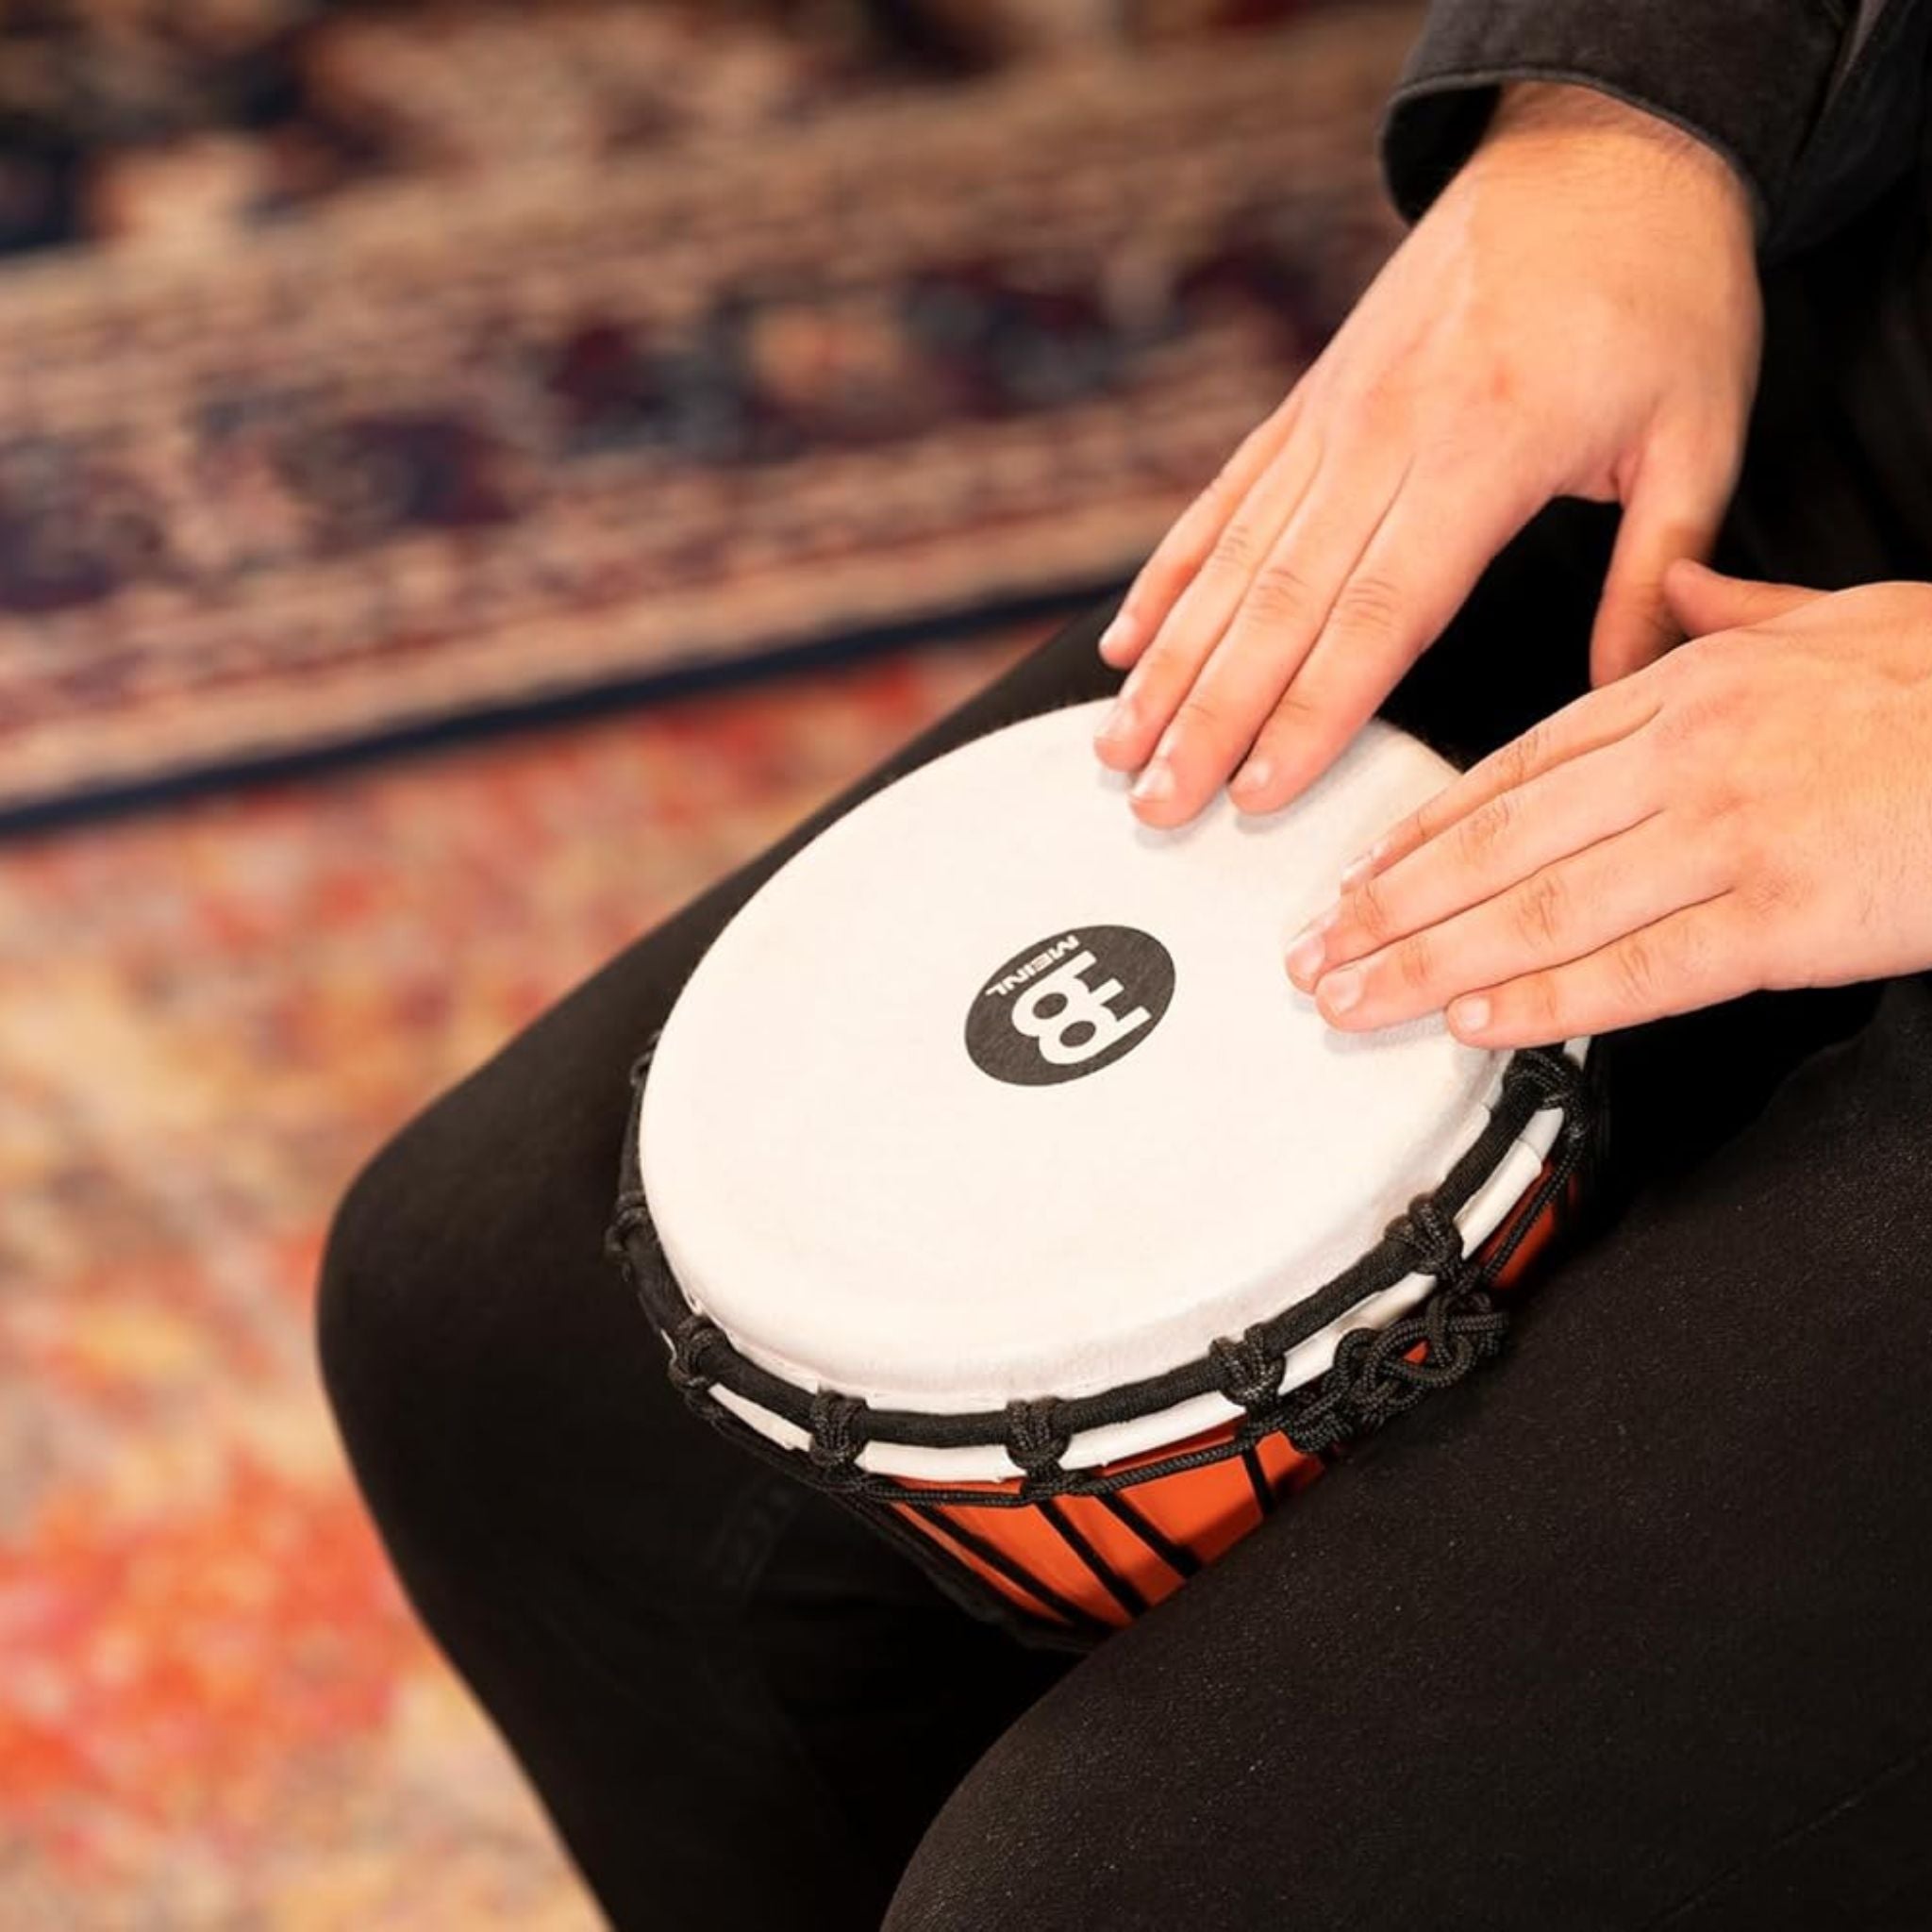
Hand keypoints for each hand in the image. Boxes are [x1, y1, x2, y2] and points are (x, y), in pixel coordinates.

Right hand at [1091, 82, 1760, 828]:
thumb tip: (1623, 694)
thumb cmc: (1658, 287)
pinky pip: (1222, 501)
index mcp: (1483, 450)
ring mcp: (1332, 418)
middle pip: (1278, 605)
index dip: (1307, 713)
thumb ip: (1661, 573)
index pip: (1377, 613)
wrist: (1598, 150)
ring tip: (1116, 744)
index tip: (1257, 790)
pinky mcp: (1308, 404)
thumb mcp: (1704, 431)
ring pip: (1231, 561)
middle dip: (1207, 717)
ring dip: (1168, 664)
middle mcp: (1385, 435)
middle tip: (1155, 802)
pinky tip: (1126, 641)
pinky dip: (1167, 575)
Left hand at [1284, 563, 1931, 1044]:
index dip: (1422, 831)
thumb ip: (1739, 609)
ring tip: (1354, 998)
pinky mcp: (1785, 918)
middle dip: (1391, 905)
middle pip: (1500, 842)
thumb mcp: (1850, 613)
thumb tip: (1676, 589)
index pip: (1516, 767)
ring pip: (1540, 907)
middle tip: (1314, 950)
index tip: (1356, 872)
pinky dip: (1548, 998)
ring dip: (1429, 961)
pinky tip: (1476, 1024)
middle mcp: (1687, 756)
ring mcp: (1730, 837)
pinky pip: (1639, 967)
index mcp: (1691, 686)